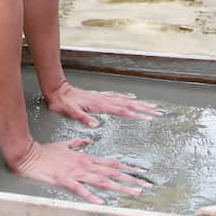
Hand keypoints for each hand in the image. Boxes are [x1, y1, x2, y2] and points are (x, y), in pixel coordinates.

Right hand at [11, 139, 148, 204]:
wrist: (30, 155)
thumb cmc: (46, 152)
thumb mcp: (65, 144)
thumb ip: (78, 144)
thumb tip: (88, 141)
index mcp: (85, 158)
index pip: (111, 163)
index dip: (127, 168)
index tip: (141, 171)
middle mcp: (84, 165)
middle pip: (111, 173)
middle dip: (130, 179)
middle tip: (146, 185)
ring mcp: (75, 173)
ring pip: (101, 181)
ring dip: (118, 187)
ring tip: (132, 193)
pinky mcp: (64, 180)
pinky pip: (79, 189)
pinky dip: (90, 196)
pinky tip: (100, 202)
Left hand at [45, 81, 161, 127]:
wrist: (57, 90)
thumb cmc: (63, 103)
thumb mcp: (70, 112)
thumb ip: (83, 118)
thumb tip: (95, 125)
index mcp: (99, 105)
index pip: (121, 110)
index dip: (135, 114)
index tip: (148, 118)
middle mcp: (103, 100)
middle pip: (128, 104)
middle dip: (144, 108)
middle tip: (158, 112)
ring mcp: (103, 97)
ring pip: (125, 100)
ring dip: (139, 103)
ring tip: (151, 106)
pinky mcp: (100, 97)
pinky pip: (118, 97)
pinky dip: (128, 98)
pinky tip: (132, 99)